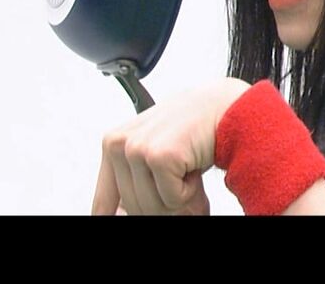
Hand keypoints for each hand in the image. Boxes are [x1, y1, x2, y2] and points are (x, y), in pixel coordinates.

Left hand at [92, 77, 250, 214]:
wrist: (221, 108)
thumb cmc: (190, 129)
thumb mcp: (154, 153)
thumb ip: (136, 183)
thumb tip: (124, 214)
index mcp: (113, 144)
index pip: (103, 201)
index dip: (117, 215)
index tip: (124, 217)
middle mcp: (119, 144)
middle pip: (133, 208)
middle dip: (163, 204)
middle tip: (180, 185)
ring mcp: (137, 149)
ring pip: (152, 206)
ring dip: (178, 196)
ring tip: (185, 169)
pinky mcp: (159, 156)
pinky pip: (173, 199)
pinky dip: (190, 191)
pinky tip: (192, 163)